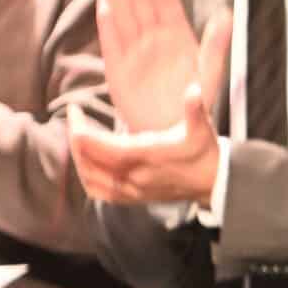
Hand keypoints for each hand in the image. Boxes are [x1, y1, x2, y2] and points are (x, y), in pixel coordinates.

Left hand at [68, 12, 230, 205]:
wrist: (213, 184)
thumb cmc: (204, 153)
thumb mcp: (203, 129)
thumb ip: (195, 109)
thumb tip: (194, 90)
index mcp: (147, 155)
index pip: (100, 147)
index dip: (80, 129)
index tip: (75, 109)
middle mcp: (135, 175)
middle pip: (89, 161)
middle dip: (75, 138)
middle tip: (75, 118)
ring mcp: (133, 189)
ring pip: (90, 178)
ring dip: (78, 158)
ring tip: (78, 137)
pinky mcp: (133, 198)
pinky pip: (100, 192)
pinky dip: (87, 178)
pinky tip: (86, 164)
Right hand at [99, 0, 213, 131]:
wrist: (174, 132)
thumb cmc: (195, 101)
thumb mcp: (211, 73)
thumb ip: (216, 44)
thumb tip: (227, 14)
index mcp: (178, 38)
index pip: (167, 5)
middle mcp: (155, 41)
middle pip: (142, 5)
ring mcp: (136, 53)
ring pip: (126, 18)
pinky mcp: (118, 70)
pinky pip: (112, 45)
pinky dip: (107, 27)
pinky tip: (103, 7)